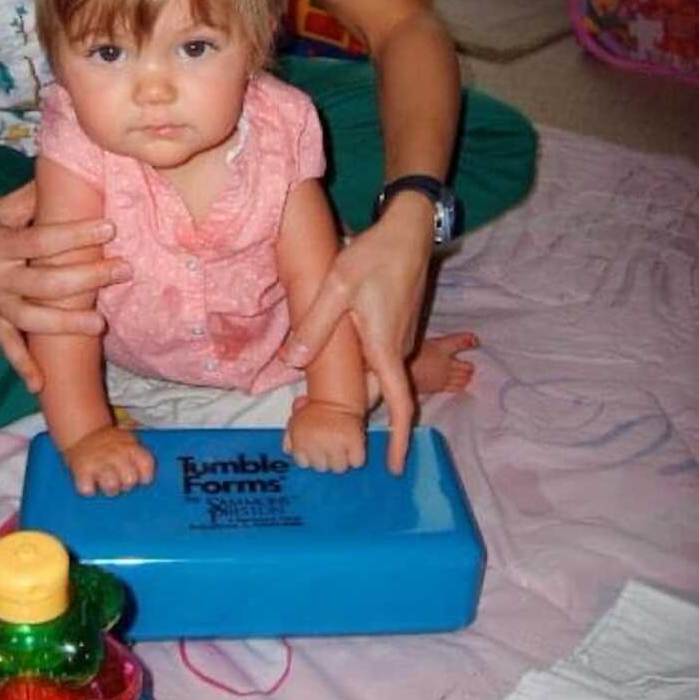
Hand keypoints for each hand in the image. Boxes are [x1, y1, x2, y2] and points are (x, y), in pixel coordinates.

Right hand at [0, 181, 130, 391]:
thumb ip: (33, 197)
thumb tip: (70, 172)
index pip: (43, 240)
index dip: (76, 234)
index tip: (109, 227)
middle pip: (46, 283)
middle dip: (87, 278)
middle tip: (122, 270)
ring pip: (32, 319)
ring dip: (66, 324)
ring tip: (100, 324)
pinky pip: (7, 348)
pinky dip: (23, 367)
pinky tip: (42, 385)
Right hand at [63, 426, 155, 496]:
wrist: (84, 434)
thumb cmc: (112, 447)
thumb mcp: (128, 443)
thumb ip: (139, 458)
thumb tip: (147, 481)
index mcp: (130, 446)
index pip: (146, 463)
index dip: (146, 476)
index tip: (141, 479)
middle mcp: (116, 452)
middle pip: (130, 480)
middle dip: (126, 485)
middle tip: (120, 479)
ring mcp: (99, 460)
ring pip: (111, 487)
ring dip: (109, 489)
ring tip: (106, 482)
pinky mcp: (82, 469)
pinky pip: (88, 490)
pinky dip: (89, 488)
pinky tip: (90, 480)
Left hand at [281, 191, 433, 473]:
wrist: (407, 231)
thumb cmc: (375, 257)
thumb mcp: (337, 288)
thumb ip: (315, 325)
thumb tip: (292, 362)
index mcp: (385, 347)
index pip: (401, 404)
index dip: (400, 440)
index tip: (395, 468)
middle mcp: (397, 348)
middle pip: (379, 393)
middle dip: (354, 413)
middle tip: (312, 418)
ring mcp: (400, 337)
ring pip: (377, 374)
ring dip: (354, 387)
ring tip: (315, 392)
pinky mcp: (397, 325)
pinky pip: (379, 357)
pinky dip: (360, 367)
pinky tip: (335, 355)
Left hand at [283, 398, 365, 472]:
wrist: (338, 397)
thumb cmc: (316, 411)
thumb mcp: (295, 421)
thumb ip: (289, 438)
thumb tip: (289, 451)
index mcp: (300, 438)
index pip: (303, 464)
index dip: (310, 458)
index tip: (315, 450)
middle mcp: (316, 441)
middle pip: (322, 468)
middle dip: (326, 460)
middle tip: (330, 447)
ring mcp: (336, 442)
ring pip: (339, 467)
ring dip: (342, 460)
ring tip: (342, 448)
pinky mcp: (354, 441)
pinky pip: (357, 462)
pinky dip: (357, 457)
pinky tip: (352, 448)